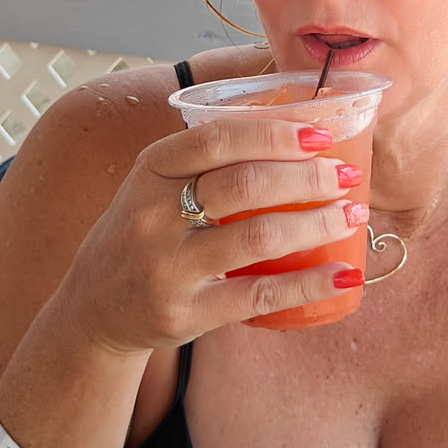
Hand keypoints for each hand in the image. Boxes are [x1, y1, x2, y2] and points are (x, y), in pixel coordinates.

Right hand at [58, 118, 365, 353]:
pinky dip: (308, 283)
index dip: (274, 133)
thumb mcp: (154, 186)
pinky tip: (342, 273)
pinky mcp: (184, 314)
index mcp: (150, 171)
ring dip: (318, 223)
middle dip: (308, 177)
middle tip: (347, 176)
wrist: (93, 309)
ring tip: (354, 215)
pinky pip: (259, 295)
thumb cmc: (143, 234)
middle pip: (244, 185)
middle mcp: (153, 216)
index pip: (216, 139)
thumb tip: (300, 135)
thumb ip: (207, 163)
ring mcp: (167, 268)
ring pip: (258, 237)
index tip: (321, 134)